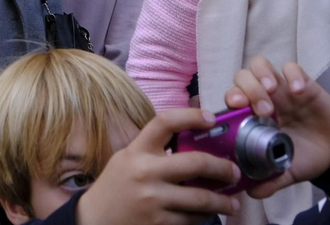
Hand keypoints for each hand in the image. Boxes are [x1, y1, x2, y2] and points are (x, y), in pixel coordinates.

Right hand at [75, 107, 239, 224]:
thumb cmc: (116, 186)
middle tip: (235, 172)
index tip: (212, 118)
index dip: (191, 116)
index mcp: (137, 151)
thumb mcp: (128, 159)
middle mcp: (145, 172)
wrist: (95, 220)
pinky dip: (204, 217)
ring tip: (232, 202)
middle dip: (223, 168)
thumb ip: (154, 150)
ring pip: (201, 198)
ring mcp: (153, 200)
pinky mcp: (159, 224)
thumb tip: (194, 140)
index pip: (164, 122)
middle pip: (195, 162)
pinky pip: (191, 219)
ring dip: (223, 201)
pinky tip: (210, 214)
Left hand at [223, 58, 329, 199]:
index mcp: (252, 117)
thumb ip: (271, 179)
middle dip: (248, 89)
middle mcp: (263, 98)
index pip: (231, 98)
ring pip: (260, 65)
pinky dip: (293, 75)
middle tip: (263, 109)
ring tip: (274, 92)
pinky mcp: (304, 83)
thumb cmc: (304, 156)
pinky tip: (300, 91)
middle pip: (242, 77)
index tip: (237, 110)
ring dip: (263, 75)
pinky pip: (292, 68)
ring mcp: (281, 89)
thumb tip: (252, 193)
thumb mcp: (287, 171)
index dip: (230, 100)